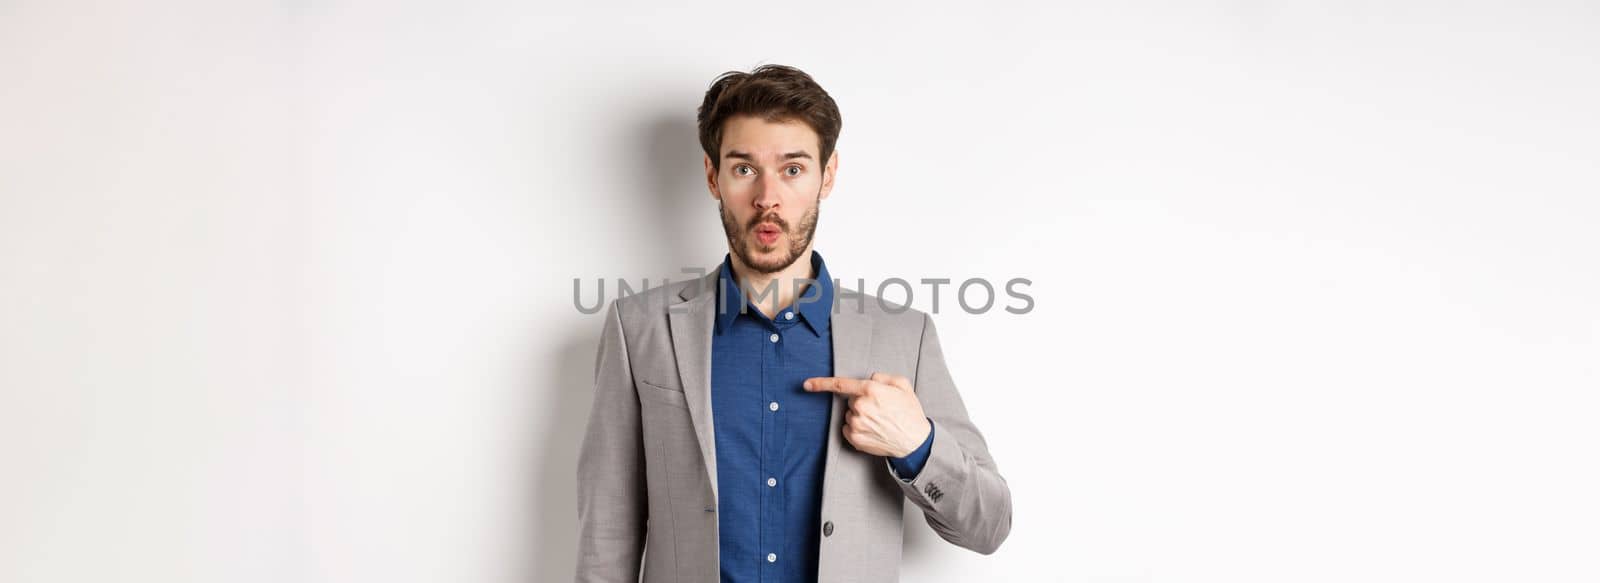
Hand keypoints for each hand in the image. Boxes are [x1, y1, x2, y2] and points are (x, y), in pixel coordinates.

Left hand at [804, 372, 931, 457]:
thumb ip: (883, 377)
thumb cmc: (910, 413)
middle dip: (862, 402)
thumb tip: (869, 379)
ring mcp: (856, 424)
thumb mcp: (903, 385)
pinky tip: (874, 430)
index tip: (807, 384)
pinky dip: (858, 429)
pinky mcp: (855, 438)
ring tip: (880, 422)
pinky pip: (848, 428)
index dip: (820, 383)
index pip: (840, 384)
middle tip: (881, 410)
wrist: (915, 442)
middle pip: (851, 400)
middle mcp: (860, 406)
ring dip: (860, 416)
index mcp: (870, 390)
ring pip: (850, 415)